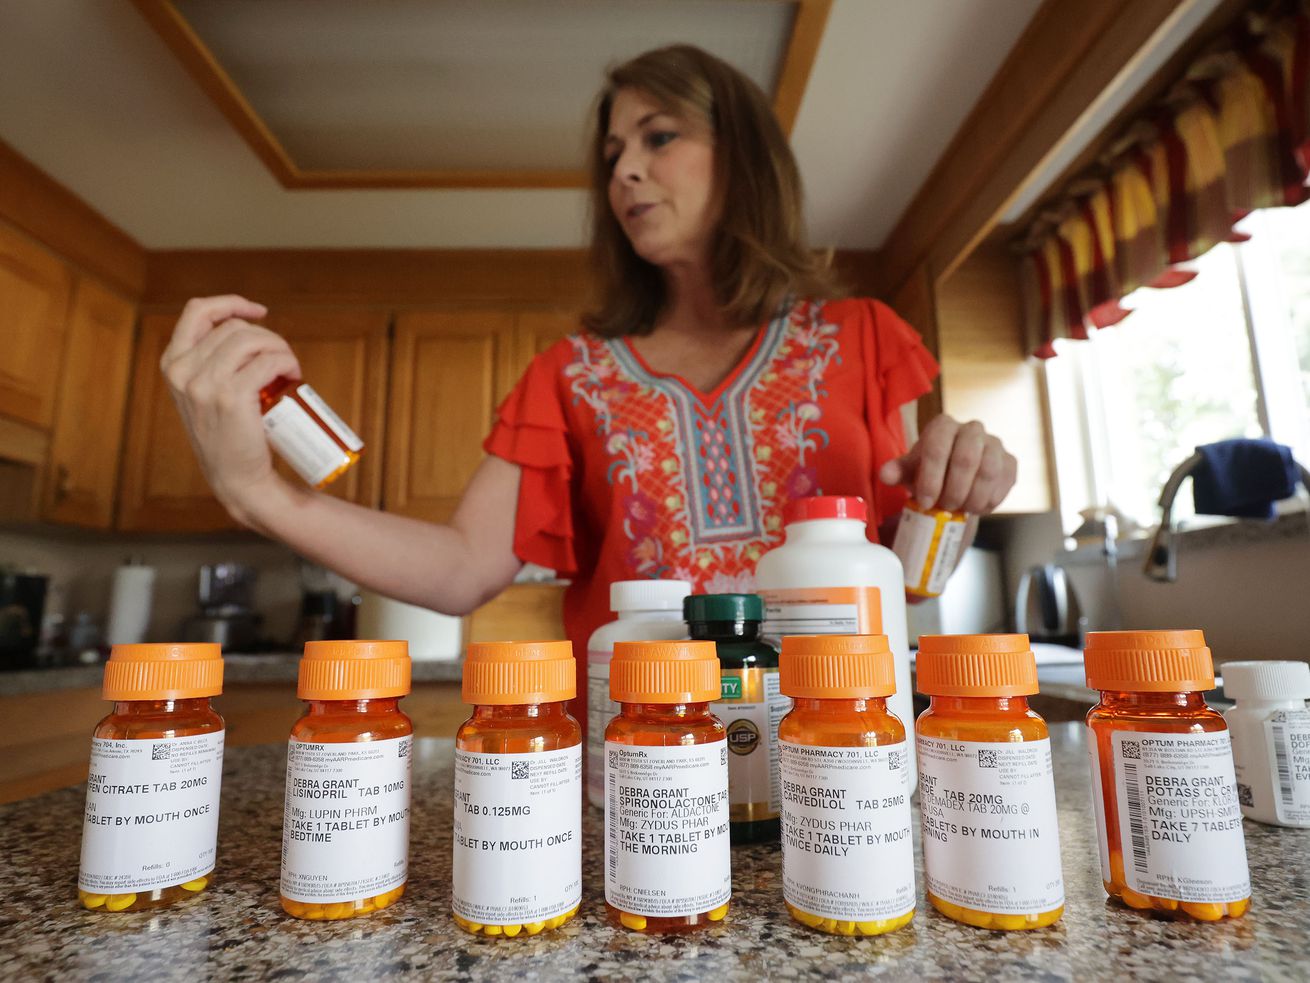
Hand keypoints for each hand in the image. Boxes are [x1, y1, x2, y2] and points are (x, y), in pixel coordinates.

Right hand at [160, 295, 301, 520]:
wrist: (238, 478)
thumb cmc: (230, 434)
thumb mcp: (204, 393)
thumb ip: (209, 363)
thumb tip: (246, 329)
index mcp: (172, 364)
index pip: (197, 311)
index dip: (231, 303)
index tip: (259, 311)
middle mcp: (182, 371)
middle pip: (235, 327)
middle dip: (267, 337)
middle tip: (283, 361)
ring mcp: (204, 384)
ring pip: (252, 339)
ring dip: (280, 348)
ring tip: (289, 369)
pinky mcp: (231, 397)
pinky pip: (268, 362)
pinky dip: (287, 363)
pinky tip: (293, 377)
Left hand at [878, 415, 1016, 514]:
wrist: (954, 477)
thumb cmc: (928, 471)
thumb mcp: (909, 471)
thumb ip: (896, 471)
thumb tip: (886, 474)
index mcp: (943, 425)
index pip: (937, 448)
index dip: (931, 479)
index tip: (925, 502)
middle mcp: (972, 428)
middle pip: (966, 459)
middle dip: (954, 490)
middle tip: (945, 508)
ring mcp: (995, 443)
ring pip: (989, 471)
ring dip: (974, 497)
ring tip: (961, 510)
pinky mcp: (1010, 461)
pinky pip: (1005, 481)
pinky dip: (991, 500)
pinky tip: (977, 508)